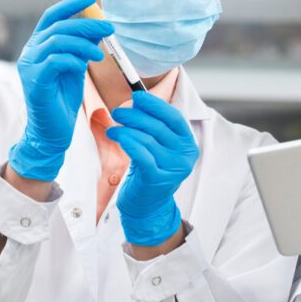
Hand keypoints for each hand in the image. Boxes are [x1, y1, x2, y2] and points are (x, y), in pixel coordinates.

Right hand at [8, 0, 111, 181]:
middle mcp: (30, 51)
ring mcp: (29, 65)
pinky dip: (73, 59)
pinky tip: (85, 66)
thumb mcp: (76, 67)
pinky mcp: (34, 80)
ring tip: (101, 53)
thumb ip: (82, 48)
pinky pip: (55, 61)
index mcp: (38, 45)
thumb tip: (99, 28)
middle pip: (58, 27)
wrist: (51, 130)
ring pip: (57, 41)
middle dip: (86, 24)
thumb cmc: (62, 99)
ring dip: (83, 44)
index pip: (51, 16)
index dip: (70, 5)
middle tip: (108, 28)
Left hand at [107, 90, 197, 246]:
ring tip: (112, 128)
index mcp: (187, 144)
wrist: (147, 205)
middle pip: (158, 126)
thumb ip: (152, 125)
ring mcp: (173, 168)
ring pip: (147, 139)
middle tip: (118, 111)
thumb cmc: (150, 170)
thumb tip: (136, 100)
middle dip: (135, 115)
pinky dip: (127, 142)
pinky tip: (116, 136)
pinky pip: (141, 154)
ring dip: (125, 129)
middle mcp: (184, 156)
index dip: (155, 104)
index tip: (137, 96)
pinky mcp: (157, 178)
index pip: (174, 117)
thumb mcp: (156, 146)